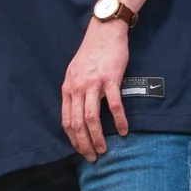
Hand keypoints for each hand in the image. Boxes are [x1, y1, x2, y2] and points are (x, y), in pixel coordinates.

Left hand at [61, 16, 130, 159]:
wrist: (104, 32)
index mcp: (68, 89)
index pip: (66, 121)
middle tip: (92, 157)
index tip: (80, 150)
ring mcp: (93, 84)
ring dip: (97, 138)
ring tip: (104, 150)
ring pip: (91, 118)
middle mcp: (77, 88)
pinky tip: (124, 131)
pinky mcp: (110, 79)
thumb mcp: (74, 73)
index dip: (73, 139)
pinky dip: (119, 120)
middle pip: (77, 124)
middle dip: (84, 144)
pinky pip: (114, 105)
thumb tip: (75, 111)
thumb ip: (74, 92)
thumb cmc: (91, 53)